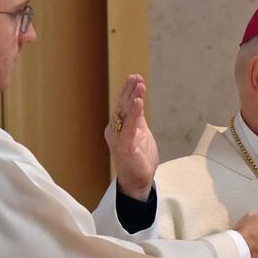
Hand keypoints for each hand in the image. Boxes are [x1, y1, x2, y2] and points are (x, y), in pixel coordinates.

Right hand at [104, 74, 158, 200]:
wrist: (137, 181)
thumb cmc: (139, 159)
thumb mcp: (142, 134)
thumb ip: (139, 120)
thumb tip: (138, 102)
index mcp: (120, 127)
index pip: (124, 106)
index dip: (129, 91)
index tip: (136, 78)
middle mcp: (116, 130)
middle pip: (122, 106)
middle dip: (130, 90)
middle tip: (136, 76)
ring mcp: (119, 138)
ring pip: (125, 114)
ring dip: (132, 98)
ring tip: (139, 85)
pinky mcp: (124, 146)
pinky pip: (130, 127)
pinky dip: (134, 114)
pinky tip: (138, 103)